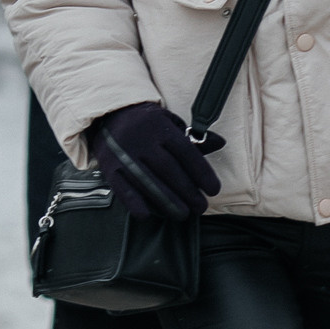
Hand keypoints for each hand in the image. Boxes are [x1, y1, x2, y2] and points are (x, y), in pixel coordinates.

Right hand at [88, 103, 221, 220]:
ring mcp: (123, 154)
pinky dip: (133, 202)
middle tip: (201, 208)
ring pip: (147, 181)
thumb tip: (220, 143)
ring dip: (166, 201)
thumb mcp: (170, 122)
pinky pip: (121, 187)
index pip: (185, 152)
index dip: (201, 173)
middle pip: (169, 169)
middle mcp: (141, 140)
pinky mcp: (109, 167)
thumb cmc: (147, 123)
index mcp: (160, 127)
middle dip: (187, 191)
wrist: (109, 114)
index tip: (213, 190)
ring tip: (182, 214)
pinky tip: (146, 215)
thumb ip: (193, 138)